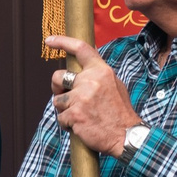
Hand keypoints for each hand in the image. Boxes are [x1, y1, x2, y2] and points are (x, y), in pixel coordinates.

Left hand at [43, 37, 138, 158]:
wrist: (126, 135)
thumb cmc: (120, 112)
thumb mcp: (115, 85)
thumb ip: (99, 73)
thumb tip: (86, 61)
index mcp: (101, 71)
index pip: (80, 49)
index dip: (62, 41)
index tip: (49, 40)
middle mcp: (90, 81)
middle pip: (58, 76)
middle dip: (57, 87)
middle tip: (63, 96)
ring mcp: (81, 97)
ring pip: (57, 100)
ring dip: (65, 109)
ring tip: (81, 115)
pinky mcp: (74, 114)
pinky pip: (61, 118)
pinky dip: (67, 124)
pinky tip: (81, 126)